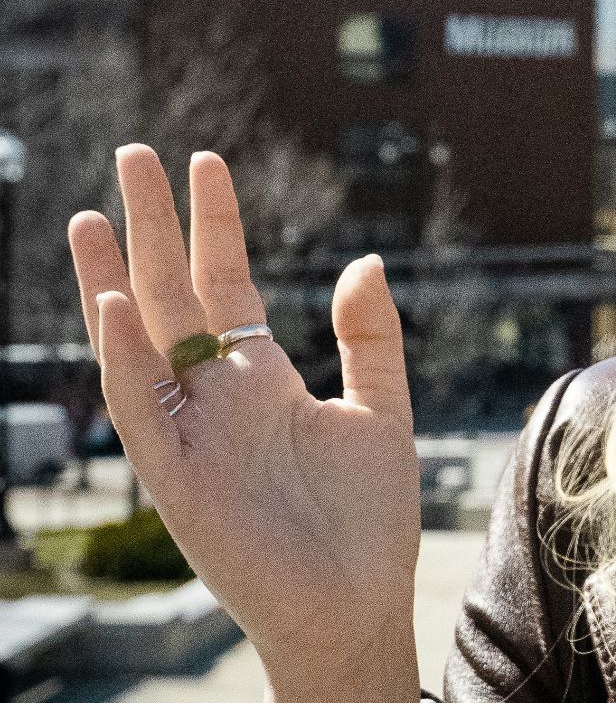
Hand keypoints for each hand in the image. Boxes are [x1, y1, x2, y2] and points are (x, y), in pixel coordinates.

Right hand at [68, 145, 422, 700]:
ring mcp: (190, 435)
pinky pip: (140, 412)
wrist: (358, 604)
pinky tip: (116, 306)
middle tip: (132, 153)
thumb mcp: (382, 409)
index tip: (204, 161)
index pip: (226, 285)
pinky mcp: (177, 479)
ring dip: (113, 281)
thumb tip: (367, 259)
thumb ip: (372, 338)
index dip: (215, 225)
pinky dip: (125, 361)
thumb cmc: (368, 519)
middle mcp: (216, 399)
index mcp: (261, 379)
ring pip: (138, 344)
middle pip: (173, 297)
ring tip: (90, 215)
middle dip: (152, 228)